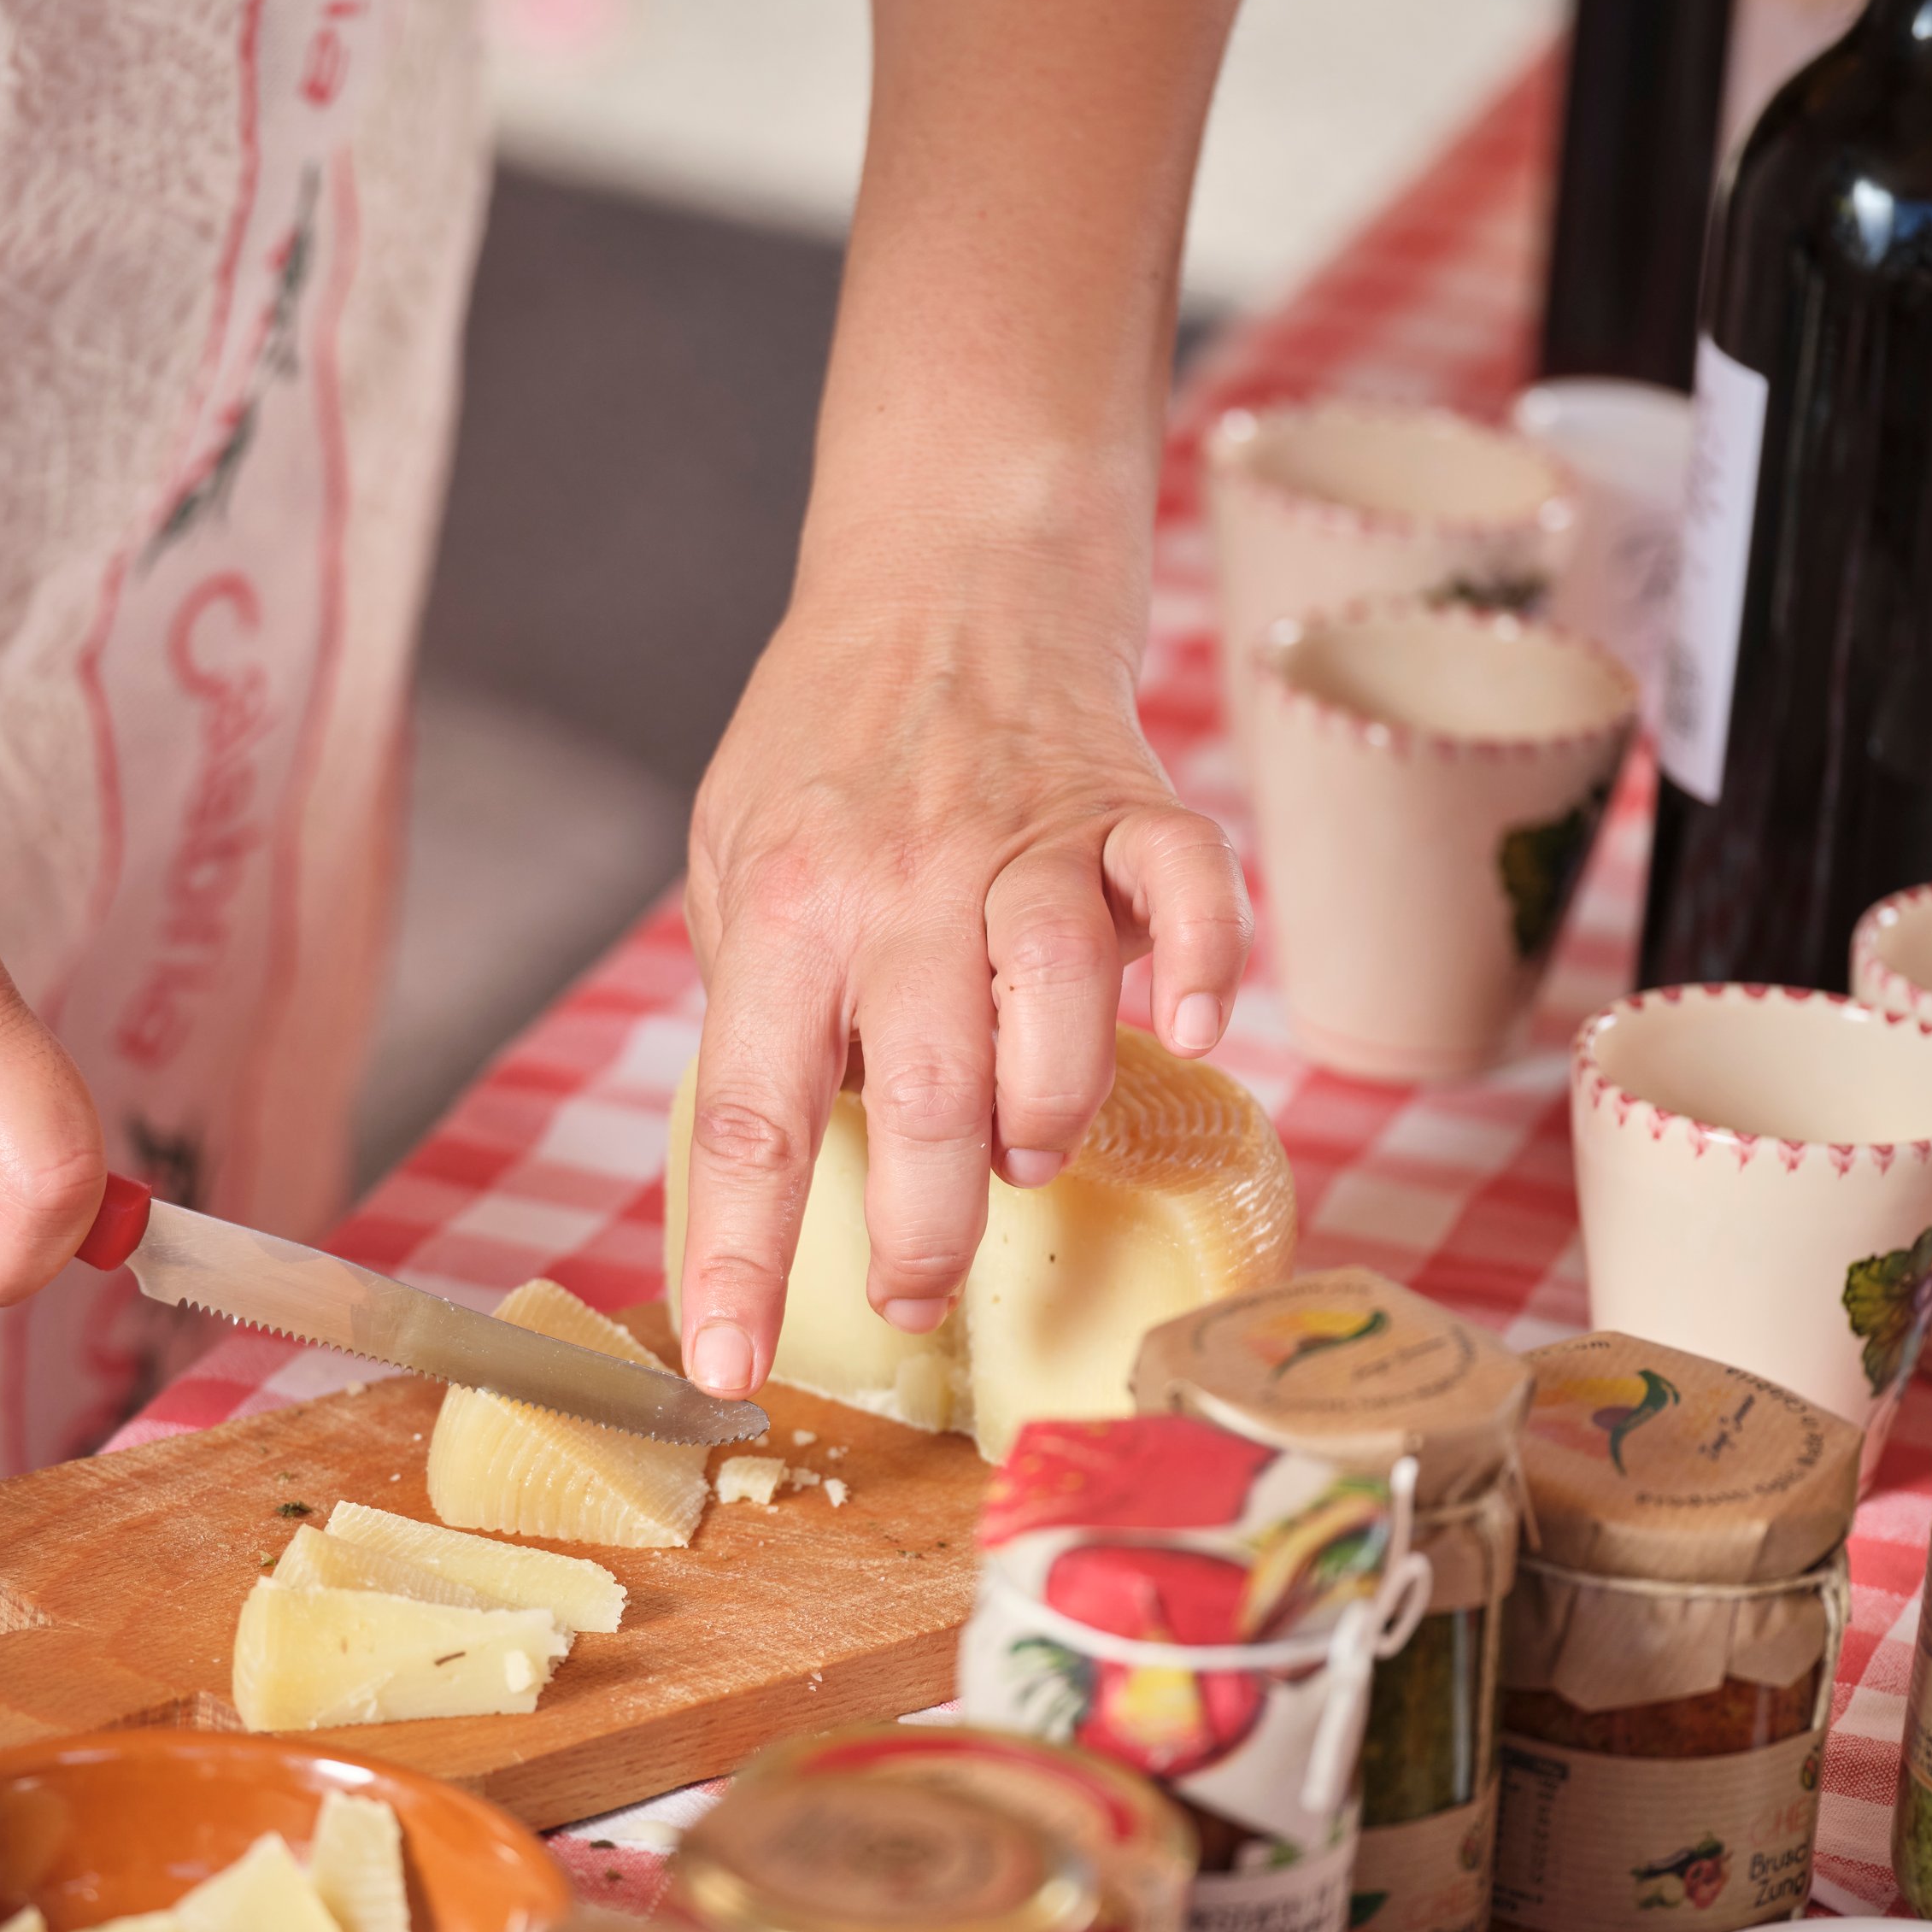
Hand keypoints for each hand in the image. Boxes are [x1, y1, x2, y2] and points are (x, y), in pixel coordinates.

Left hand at [674, 510, 1249, 1395]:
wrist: (948, 564)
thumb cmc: (833, 734)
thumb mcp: (736, 852)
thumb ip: (763, 992)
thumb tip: (802, 1149)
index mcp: (786, 906)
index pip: (750, 1113)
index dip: (739, 1255)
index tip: (727, 1367)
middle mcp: (901, 880)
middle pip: (921, 1093)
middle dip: (924, 1233)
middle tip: (921, 1289)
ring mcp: (1027, 837)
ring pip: (1052, 1005)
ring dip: (1045, 1113)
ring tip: (1023, 1153)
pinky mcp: (1133, 805)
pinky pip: (1189, 898)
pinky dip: (1204, 973)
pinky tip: (1186, 1033)